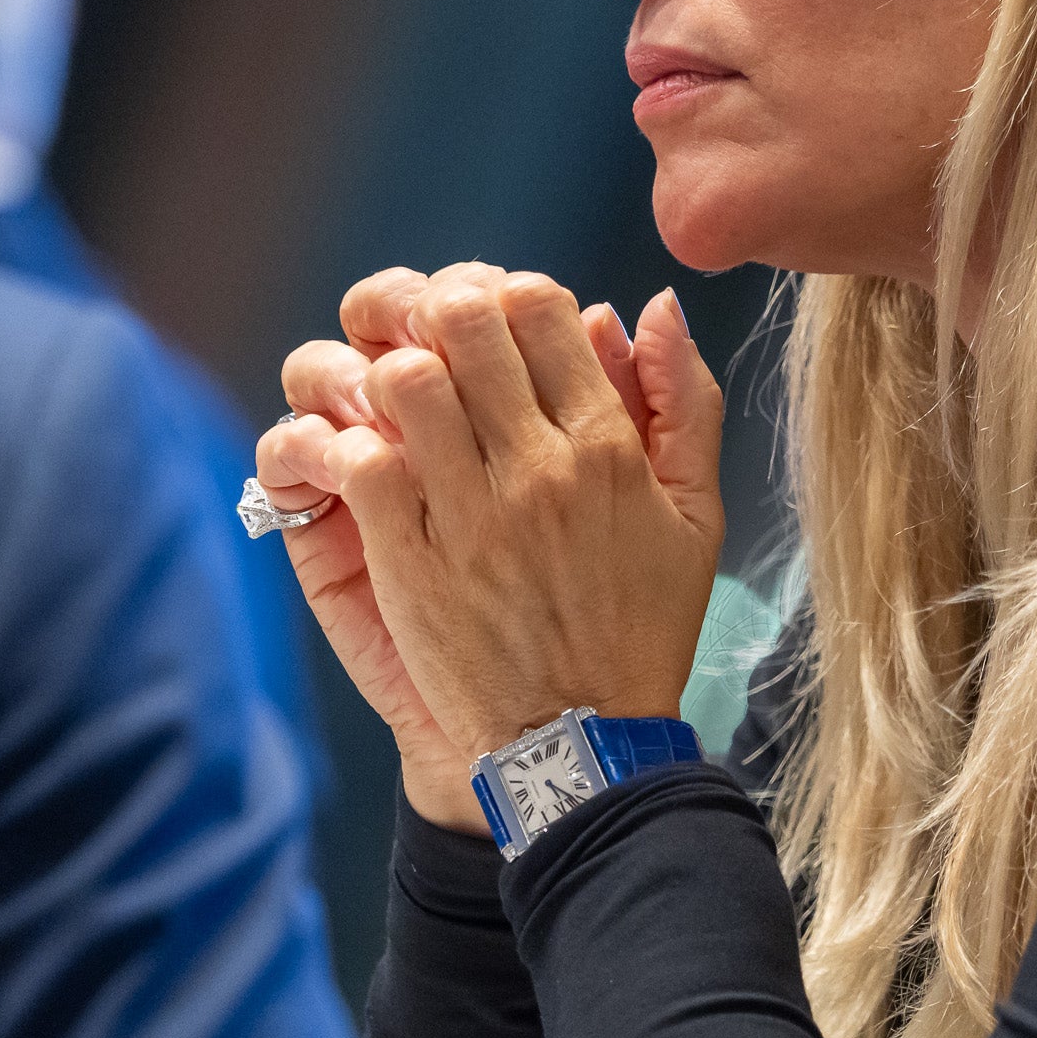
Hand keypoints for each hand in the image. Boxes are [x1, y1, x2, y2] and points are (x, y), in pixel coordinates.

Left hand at [276, 270, 724, 827]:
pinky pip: (359, 461)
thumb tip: (650, 304)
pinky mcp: (411, 562)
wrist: (583, 743)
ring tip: (388, 410)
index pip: (539, 306)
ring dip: (383, 379)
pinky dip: (341, 447)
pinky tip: (353, 464)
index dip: (499, 294)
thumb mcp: (695, 515)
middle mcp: (541, 467)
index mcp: (609, 446)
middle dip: (431, 316)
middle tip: (423, 349)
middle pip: (462, 321)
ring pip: (402, 381)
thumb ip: (681, 401)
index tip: (488, 327)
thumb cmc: (641, 627)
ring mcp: (472, 515)